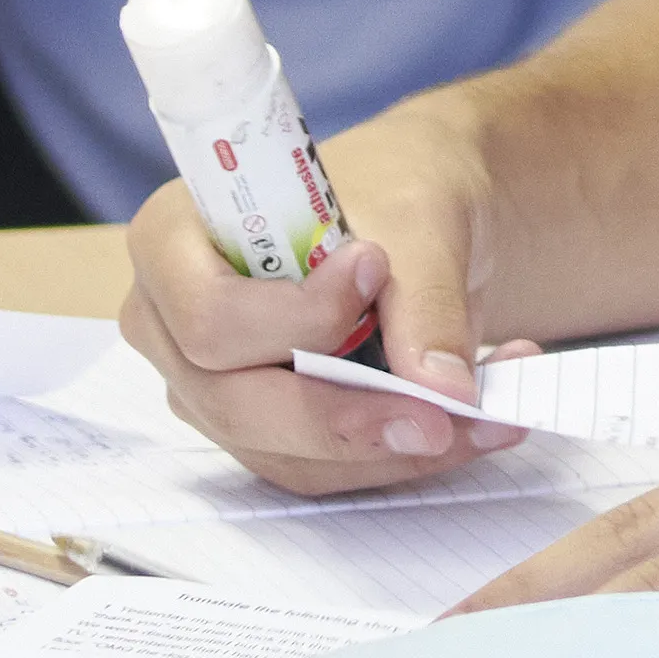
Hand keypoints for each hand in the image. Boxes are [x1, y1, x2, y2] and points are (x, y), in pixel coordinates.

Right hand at [116, 113, 534, 495]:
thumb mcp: (415, 215)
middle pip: (232, 402)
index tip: (376, 272)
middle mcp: (171, 323)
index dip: (292, 320)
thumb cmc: (390, 188)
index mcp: (173, 241)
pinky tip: (470, 425)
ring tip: (488, 414)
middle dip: (346, 416)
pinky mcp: (259, 428)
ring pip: (280, 451)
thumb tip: (442, 388)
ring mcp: (207, 385)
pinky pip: (317, 469)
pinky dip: (397, 456)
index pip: (209, 316)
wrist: (415, 218)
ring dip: (390, 449)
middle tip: (447, 412)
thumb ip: (422, 298)